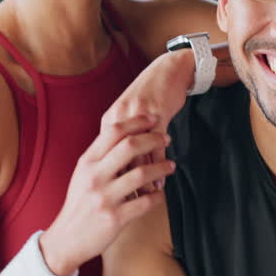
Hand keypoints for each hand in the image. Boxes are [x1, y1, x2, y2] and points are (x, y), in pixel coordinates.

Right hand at [40, 114, 173, 275]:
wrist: (66, 239)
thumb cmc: (79, 204)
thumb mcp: (83, 175)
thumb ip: (101, 157)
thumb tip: (126, 136)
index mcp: (87, 163)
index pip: (113, 132)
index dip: (136, 122)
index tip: (152, 119)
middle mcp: (95, 177)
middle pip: (130, 146)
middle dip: (153, 139)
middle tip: (167, 138)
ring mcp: (105, 198)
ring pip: (142, 173)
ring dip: (161, 167)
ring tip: (171, 166)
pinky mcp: (115, 218)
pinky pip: (145, 202)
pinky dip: (157, 195)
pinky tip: (161, 192)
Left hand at [102, 50, 195, 188]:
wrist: (169, 71)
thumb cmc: (151, 97)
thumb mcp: (131, 116)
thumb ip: (122, 139)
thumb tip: (118, 167)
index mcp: (110, 121)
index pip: (105, 155)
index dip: (109, 177)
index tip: (111, 196)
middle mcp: (120, 118)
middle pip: (118, 157)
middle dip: (121, 182)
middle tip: (124, 203)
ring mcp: (138, 116)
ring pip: (138, 154)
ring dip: (141, 178)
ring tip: (143, 198)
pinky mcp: (157, 115)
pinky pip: (156, 146)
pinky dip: (157, 166)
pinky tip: (159, 182)